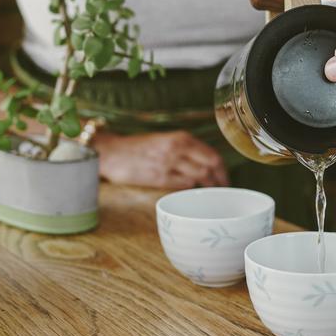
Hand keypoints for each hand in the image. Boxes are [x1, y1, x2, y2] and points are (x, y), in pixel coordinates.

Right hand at [92, 130, 229, 189]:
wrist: (110, 153)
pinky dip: (189, 191)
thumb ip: (185, 149)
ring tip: (209, 196)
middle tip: (222, 192)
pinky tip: (190, 196)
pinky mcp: (158, 178)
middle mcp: (177, 149)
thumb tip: (207, 165)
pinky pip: (182, 186)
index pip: (212, 155)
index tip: (225, 180)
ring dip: (207, 188)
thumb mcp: (164, 140)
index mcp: (181, 138)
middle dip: (220, 181)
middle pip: (210, 167)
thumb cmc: (138, 148)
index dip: (223, 170)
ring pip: (199, 178)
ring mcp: (168, 163)